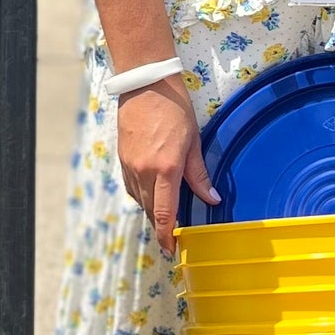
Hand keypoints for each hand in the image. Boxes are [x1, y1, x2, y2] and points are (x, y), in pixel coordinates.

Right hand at [115, 76, 217, 254]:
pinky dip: (142, 195)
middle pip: (150, 211)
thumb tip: (212, 199)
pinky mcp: (123, 158)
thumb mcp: (193, 141)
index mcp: (165, 169)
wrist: (146, 84)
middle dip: (161, 226)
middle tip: (172, 236)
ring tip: (165, 215)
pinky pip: (132, 186)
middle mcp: (144, 171)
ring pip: (139, 200)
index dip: (166, 236)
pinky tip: (152, 192)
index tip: (171, 249)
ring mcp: (130, 165)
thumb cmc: (175, 108)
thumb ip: (199, 174)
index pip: (164, 214)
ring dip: (151, 210)